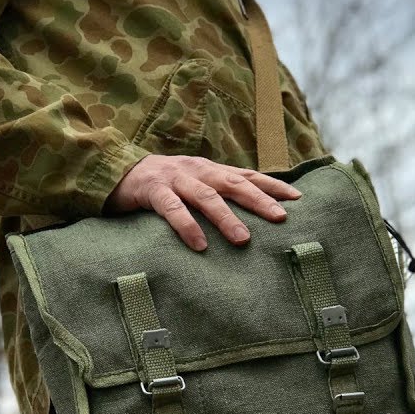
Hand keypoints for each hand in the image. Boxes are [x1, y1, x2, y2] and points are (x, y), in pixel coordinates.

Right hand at [103, 155, 299, 250]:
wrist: (116, 171)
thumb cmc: (161, 185)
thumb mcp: (192, 185)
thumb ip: (216, 194)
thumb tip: (250, 215)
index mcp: (210, 169)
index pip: (247, 175)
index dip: (272, 185)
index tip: (298, 198)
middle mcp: (197, 171)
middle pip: (234, 183)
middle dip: (259, 200)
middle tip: (280, 218)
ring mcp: (174, 179)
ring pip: (206, 197)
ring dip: (226, 218)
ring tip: (243, 239)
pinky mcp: (152, 190)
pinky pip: (172, 209)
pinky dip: (187, 226)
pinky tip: (199, 244)